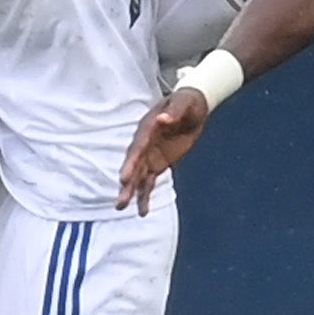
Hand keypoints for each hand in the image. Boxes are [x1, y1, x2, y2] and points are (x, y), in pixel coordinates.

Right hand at [118, 87, 209, 211]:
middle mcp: (144, 143)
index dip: (131, 162)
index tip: (125, 177)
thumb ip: (174, 111)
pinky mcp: (157, 164)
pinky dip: (145, 196)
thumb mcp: (184, 103)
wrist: (192, 107)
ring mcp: (149, 155)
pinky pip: (148, 182)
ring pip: (138, 176)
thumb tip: (163, 119)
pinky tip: (142, 211)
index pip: (138, 147)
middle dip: (127, 181)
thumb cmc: (187, 102)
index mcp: (148, 127)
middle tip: (120, 198)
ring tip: (120, 207)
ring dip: (130, 191)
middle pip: (134, 164)